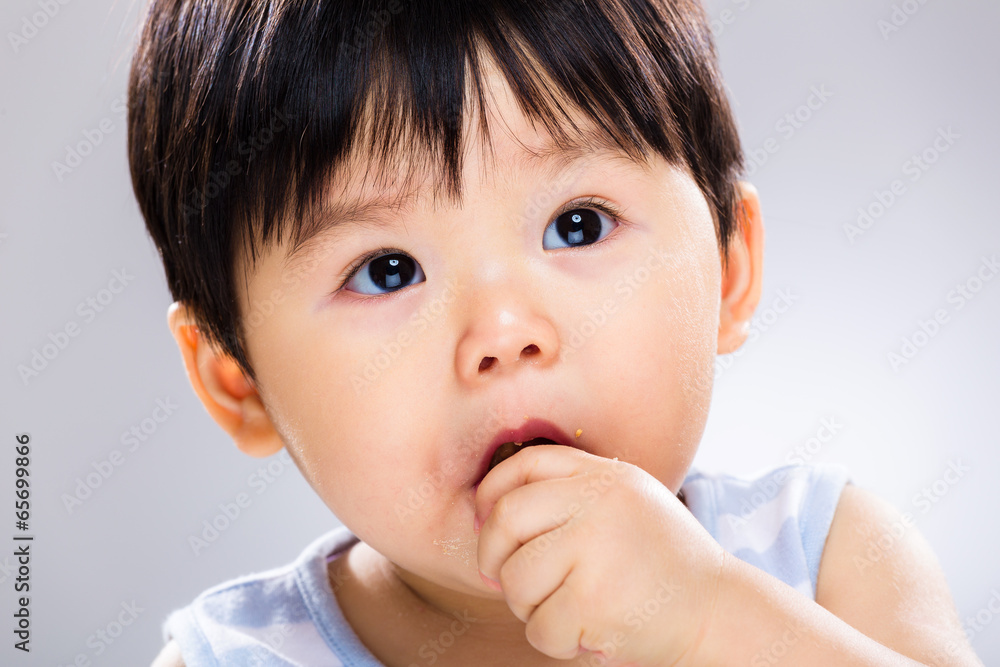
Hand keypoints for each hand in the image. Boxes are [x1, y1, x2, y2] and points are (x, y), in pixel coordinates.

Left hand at [473, 445, 726, 665]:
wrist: (721, 613)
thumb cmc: (662, 564)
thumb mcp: (626, 504)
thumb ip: (569, 496)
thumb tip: (483, 515)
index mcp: (606, 475)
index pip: (523, 466)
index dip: (492, 495)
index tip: (493, 528)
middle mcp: (601, 502)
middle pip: (506, 519)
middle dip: (496, 558)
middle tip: (513, 583)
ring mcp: (598, 549)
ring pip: (516, 580)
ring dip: (530, 607)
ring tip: (568, 609)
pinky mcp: (596, 601)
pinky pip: (539, 626)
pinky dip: (556, 641)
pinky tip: (589, 634)